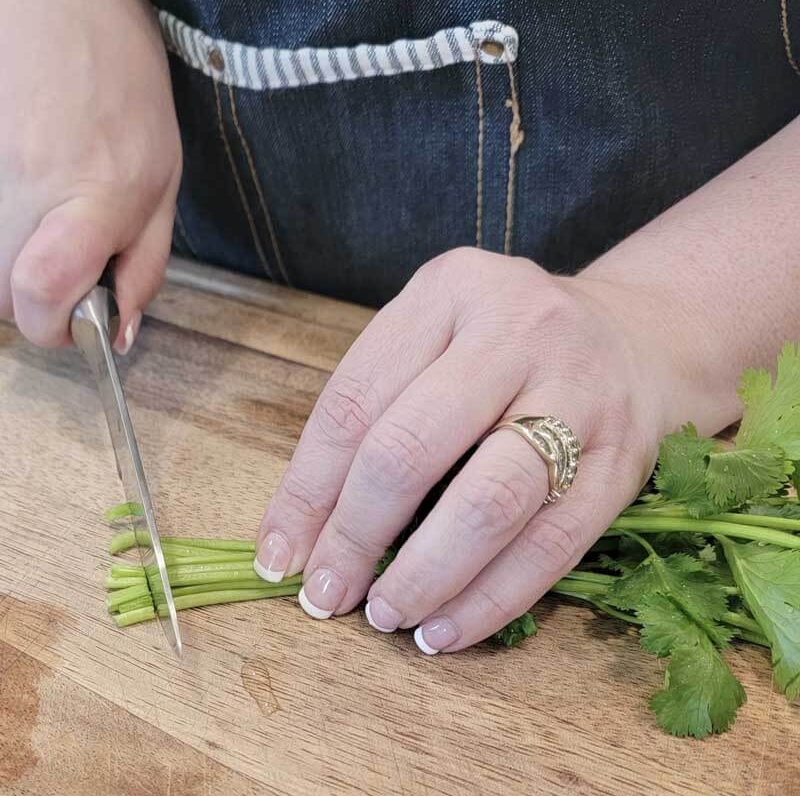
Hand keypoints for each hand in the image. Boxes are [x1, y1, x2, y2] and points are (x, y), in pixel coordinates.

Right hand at [0, 0, 180, 350]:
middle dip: (38, 301)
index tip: (78, 324)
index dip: (56, 329)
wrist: (59, 2)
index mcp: (93, 198)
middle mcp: (22, 187)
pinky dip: (1, 229)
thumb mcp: (164, 184)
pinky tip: (26, 194)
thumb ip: (146, 264)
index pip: (42, 296)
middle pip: (2, 295)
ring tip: (51, 219)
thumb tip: (124, 330)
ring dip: (15, 264)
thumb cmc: (124, 87)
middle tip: (71, 266)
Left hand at [255, 247, 707, 652]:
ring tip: (385, 616)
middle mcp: (518, 330)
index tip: (280, 555)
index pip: (354, 402)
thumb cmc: (505, 347)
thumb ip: (374, 411)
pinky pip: (552, 545)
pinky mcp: (621, 460)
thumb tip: (301, 530)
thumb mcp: (435, 339)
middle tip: (328, 593)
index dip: (307, 490)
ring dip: (424, 576)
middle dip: (356, 536)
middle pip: (412, 448)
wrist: (633, 339)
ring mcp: (580, 393)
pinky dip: (491, 599)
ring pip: (486, 502)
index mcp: (449, 290)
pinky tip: (448, 631)